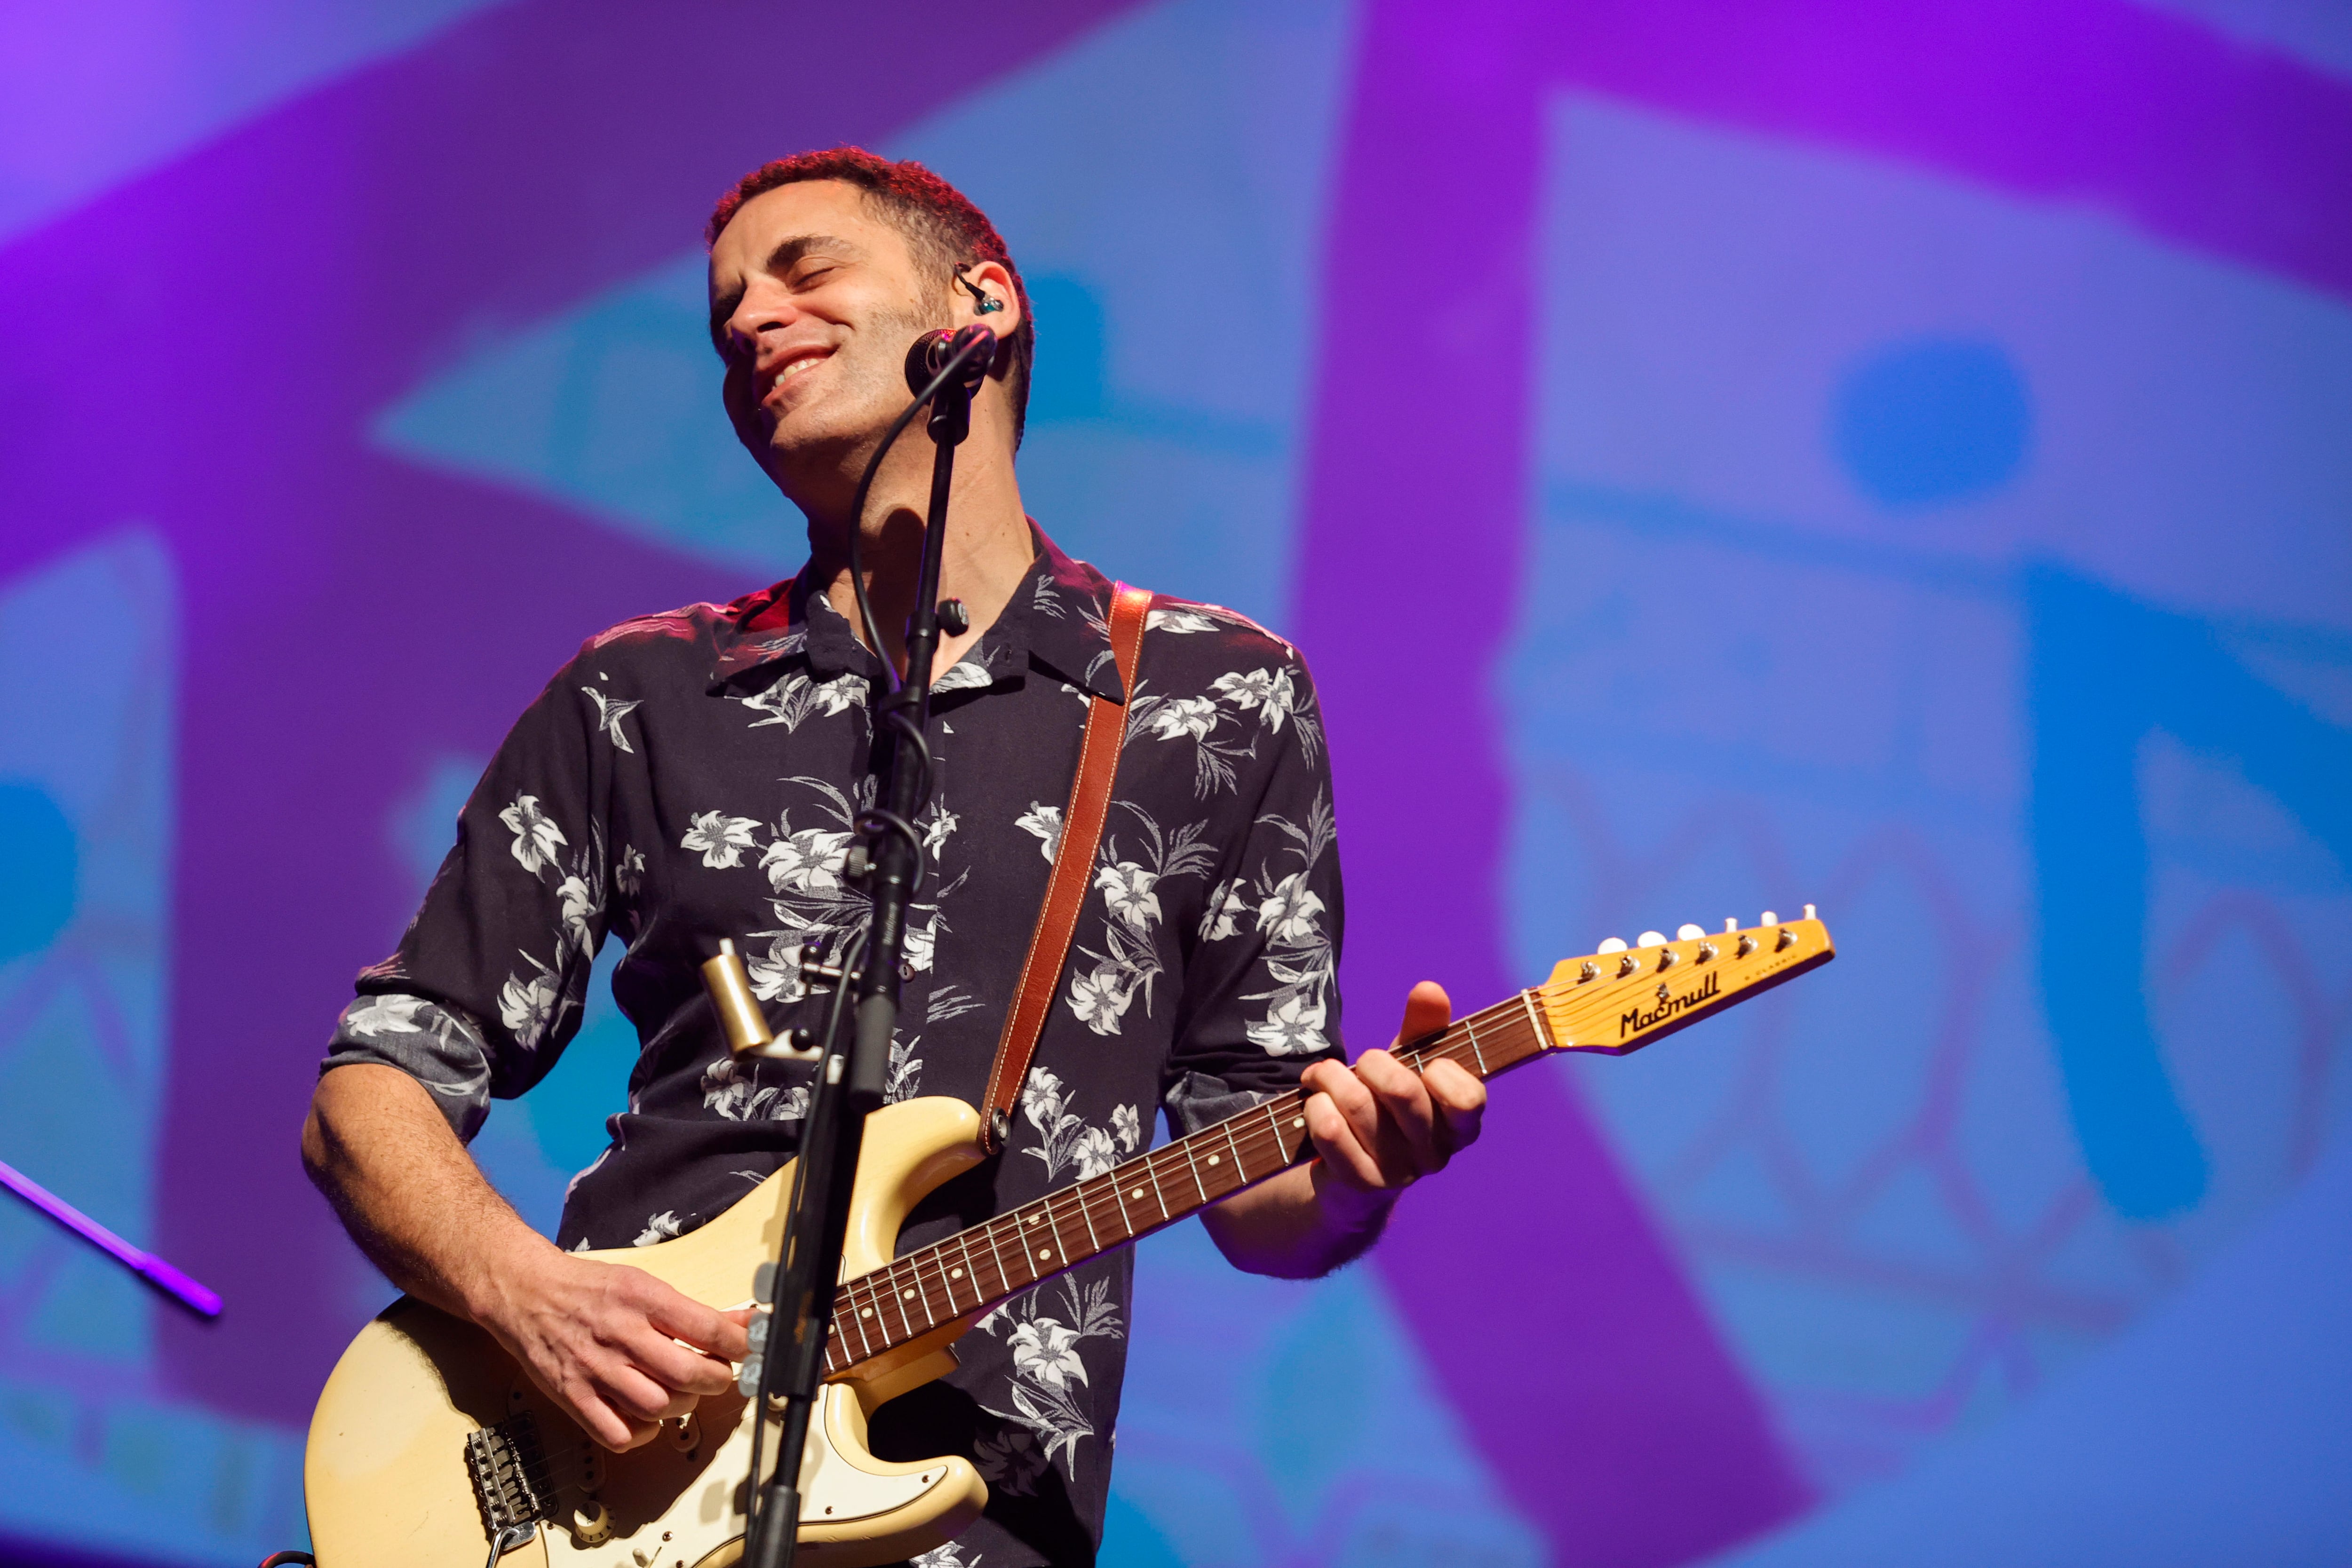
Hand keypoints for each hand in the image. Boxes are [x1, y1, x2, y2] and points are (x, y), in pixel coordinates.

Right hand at [471, 1247, 751, 1450]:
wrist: (526, 1293)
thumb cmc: (588, 1289)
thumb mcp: (643, 1284)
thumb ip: (688, 1310)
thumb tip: (740, 1324)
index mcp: (642, 1299)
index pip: (706, 1327)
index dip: (738, 1344)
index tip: (749, 1348)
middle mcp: (620, 1334)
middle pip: (687, 1373)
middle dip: (716, 1379)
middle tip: (719, 1375)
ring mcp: (596, 1369)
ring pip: (658, 1406)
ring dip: (683, 1405)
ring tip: (683, 1393)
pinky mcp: (574, 1397)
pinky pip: (618, 1434)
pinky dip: (643, 1434)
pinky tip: (648, 1418)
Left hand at [1296, 981, 1485, 1228]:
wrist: (1345, 1170)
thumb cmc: (1384, 1107)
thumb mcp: (1407, 1065)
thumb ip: (1424, 1028)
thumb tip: (1430, 989)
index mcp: (1459, 1126)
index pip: (1469, 1099)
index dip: (1441, 1072)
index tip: (1424, 1063)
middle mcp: (1435, 1155)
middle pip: (1403, 1092)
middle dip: (1371, 1062)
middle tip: (1361, 1060)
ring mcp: (1399, 1174)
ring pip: (1359, 1107)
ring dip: (1331, 1077)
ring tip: (1323, 1075)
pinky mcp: (1360, 1185)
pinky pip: (1331, 1132)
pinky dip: (1316, 1107)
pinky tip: (1314, 1103)